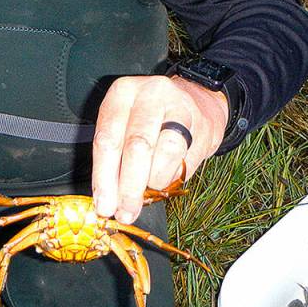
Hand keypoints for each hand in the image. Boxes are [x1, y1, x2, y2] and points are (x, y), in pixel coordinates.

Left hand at [91, 75, 227, 224]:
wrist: (196, 100)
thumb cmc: (148, 118)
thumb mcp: (123, 124)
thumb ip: (112, 156)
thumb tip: (106, 200)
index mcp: (122, 93)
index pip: (107, 139)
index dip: (104, 177)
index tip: (104, 205)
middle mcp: (151, 95)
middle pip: (137, 146)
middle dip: (129, 187)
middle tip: (125, 212)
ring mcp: (180, 108)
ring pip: (166, 153)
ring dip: (154, 182)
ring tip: (149, 189)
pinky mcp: (203, 126)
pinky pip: (186, 160)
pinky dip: (173, 176)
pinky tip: (167, 176)